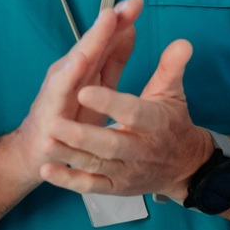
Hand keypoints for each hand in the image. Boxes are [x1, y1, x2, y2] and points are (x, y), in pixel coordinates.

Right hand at [0, 0, 142, 184]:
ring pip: (77, 59)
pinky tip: (79, 60)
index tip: (137, 1)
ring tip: (106, 20)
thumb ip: (114, 58)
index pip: (105, 39)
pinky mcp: (49, 109)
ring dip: (91, 39)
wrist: (36, 151)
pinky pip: (59, 90)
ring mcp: (58, 88)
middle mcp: (70, 72)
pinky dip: (68, 73)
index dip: (120, 20)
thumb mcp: (99, 87)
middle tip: (122, 4)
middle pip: (92, 43)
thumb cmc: (71, 117)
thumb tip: (130, 28)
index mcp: (86, 66)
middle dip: (107, 22)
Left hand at [39, 38, 214, 201]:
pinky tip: (47, 171)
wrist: (182, 167)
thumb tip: (182, 42)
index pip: (131, 112)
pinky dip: (68, 181)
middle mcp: (140, 150)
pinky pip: (90, 186)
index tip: (84, 90)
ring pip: (96, 165)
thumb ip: (171, 68)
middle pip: (111, 145)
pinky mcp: (114, 187)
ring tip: (47, 142)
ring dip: (70, 155)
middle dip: (83, 136)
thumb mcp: (172, 94)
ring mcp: (126, 171)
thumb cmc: (171, 124)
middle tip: (56, 123)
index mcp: (154, 123)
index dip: (109, 102)